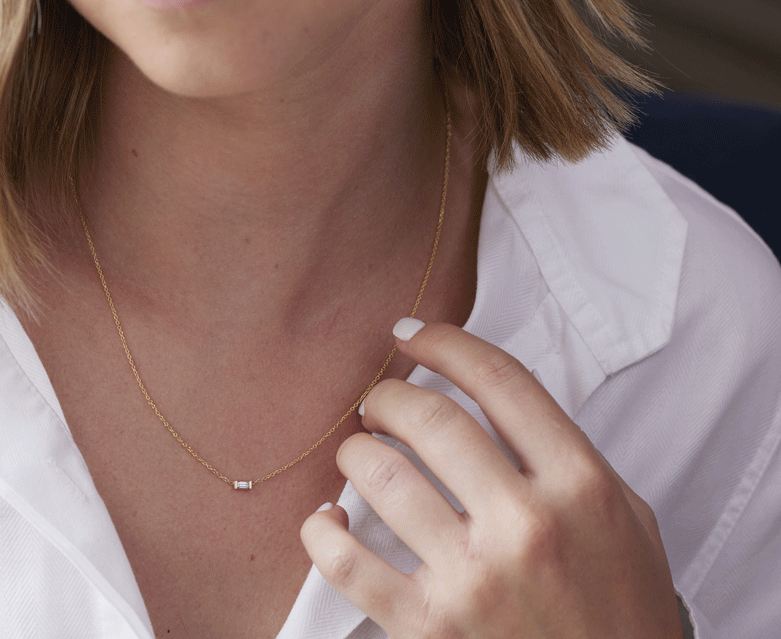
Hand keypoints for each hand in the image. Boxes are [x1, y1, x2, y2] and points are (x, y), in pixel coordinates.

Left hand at [301, 320, 682, 638]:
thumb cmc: (620, 611)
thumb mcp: (625, 519)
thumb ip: (566, 455)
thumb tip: (495, 399)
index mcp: (580, 485)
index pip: (500, 381)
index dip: (444, 343)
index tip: (412, 336)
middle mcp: (528, 524)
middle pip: (430, 418)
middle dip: (388, 396)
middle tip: (378, 403)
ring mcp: (475, 577)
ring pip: (380, 475)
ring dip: (355, 452)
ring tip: (358, 453)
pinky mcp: (429, 628)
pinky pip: (346, 561)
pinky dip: (321, 531)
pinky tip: (328, 520)